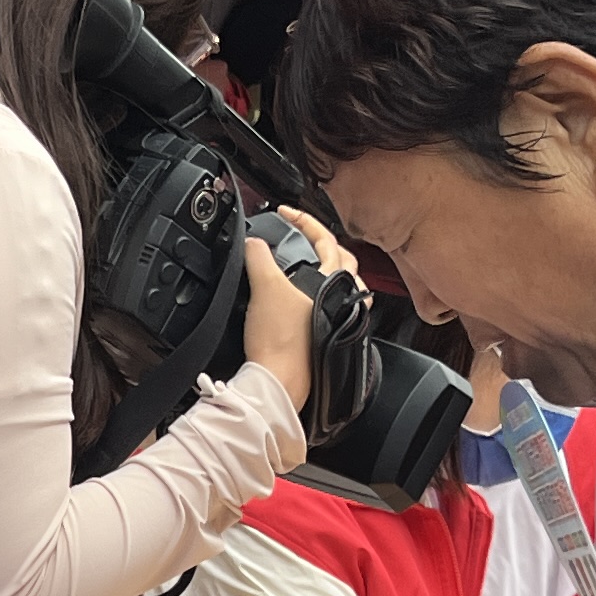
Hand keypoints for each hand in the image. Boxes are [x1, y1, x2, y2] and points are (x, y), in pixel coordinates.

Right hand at [239, 205, 352, 415]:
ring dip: (330, 271)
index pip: (324, 238)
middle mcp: (343, 299)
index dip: (303, 219)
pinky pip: (331, 307)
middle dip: (323, 242)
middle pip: (343, 259)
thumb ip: (257, 256)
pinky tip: (305, 302)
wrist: (279, 382)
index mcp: (333, 281)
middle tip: (302, 235)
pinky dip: (322, 297)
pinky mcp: (327, 337)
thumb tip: (252, 243)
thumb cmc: (280, 343)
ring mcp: (338, 320)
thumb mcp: (263, 286)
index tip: (284, 212)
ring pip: (343, 285)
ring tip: (311, 265)